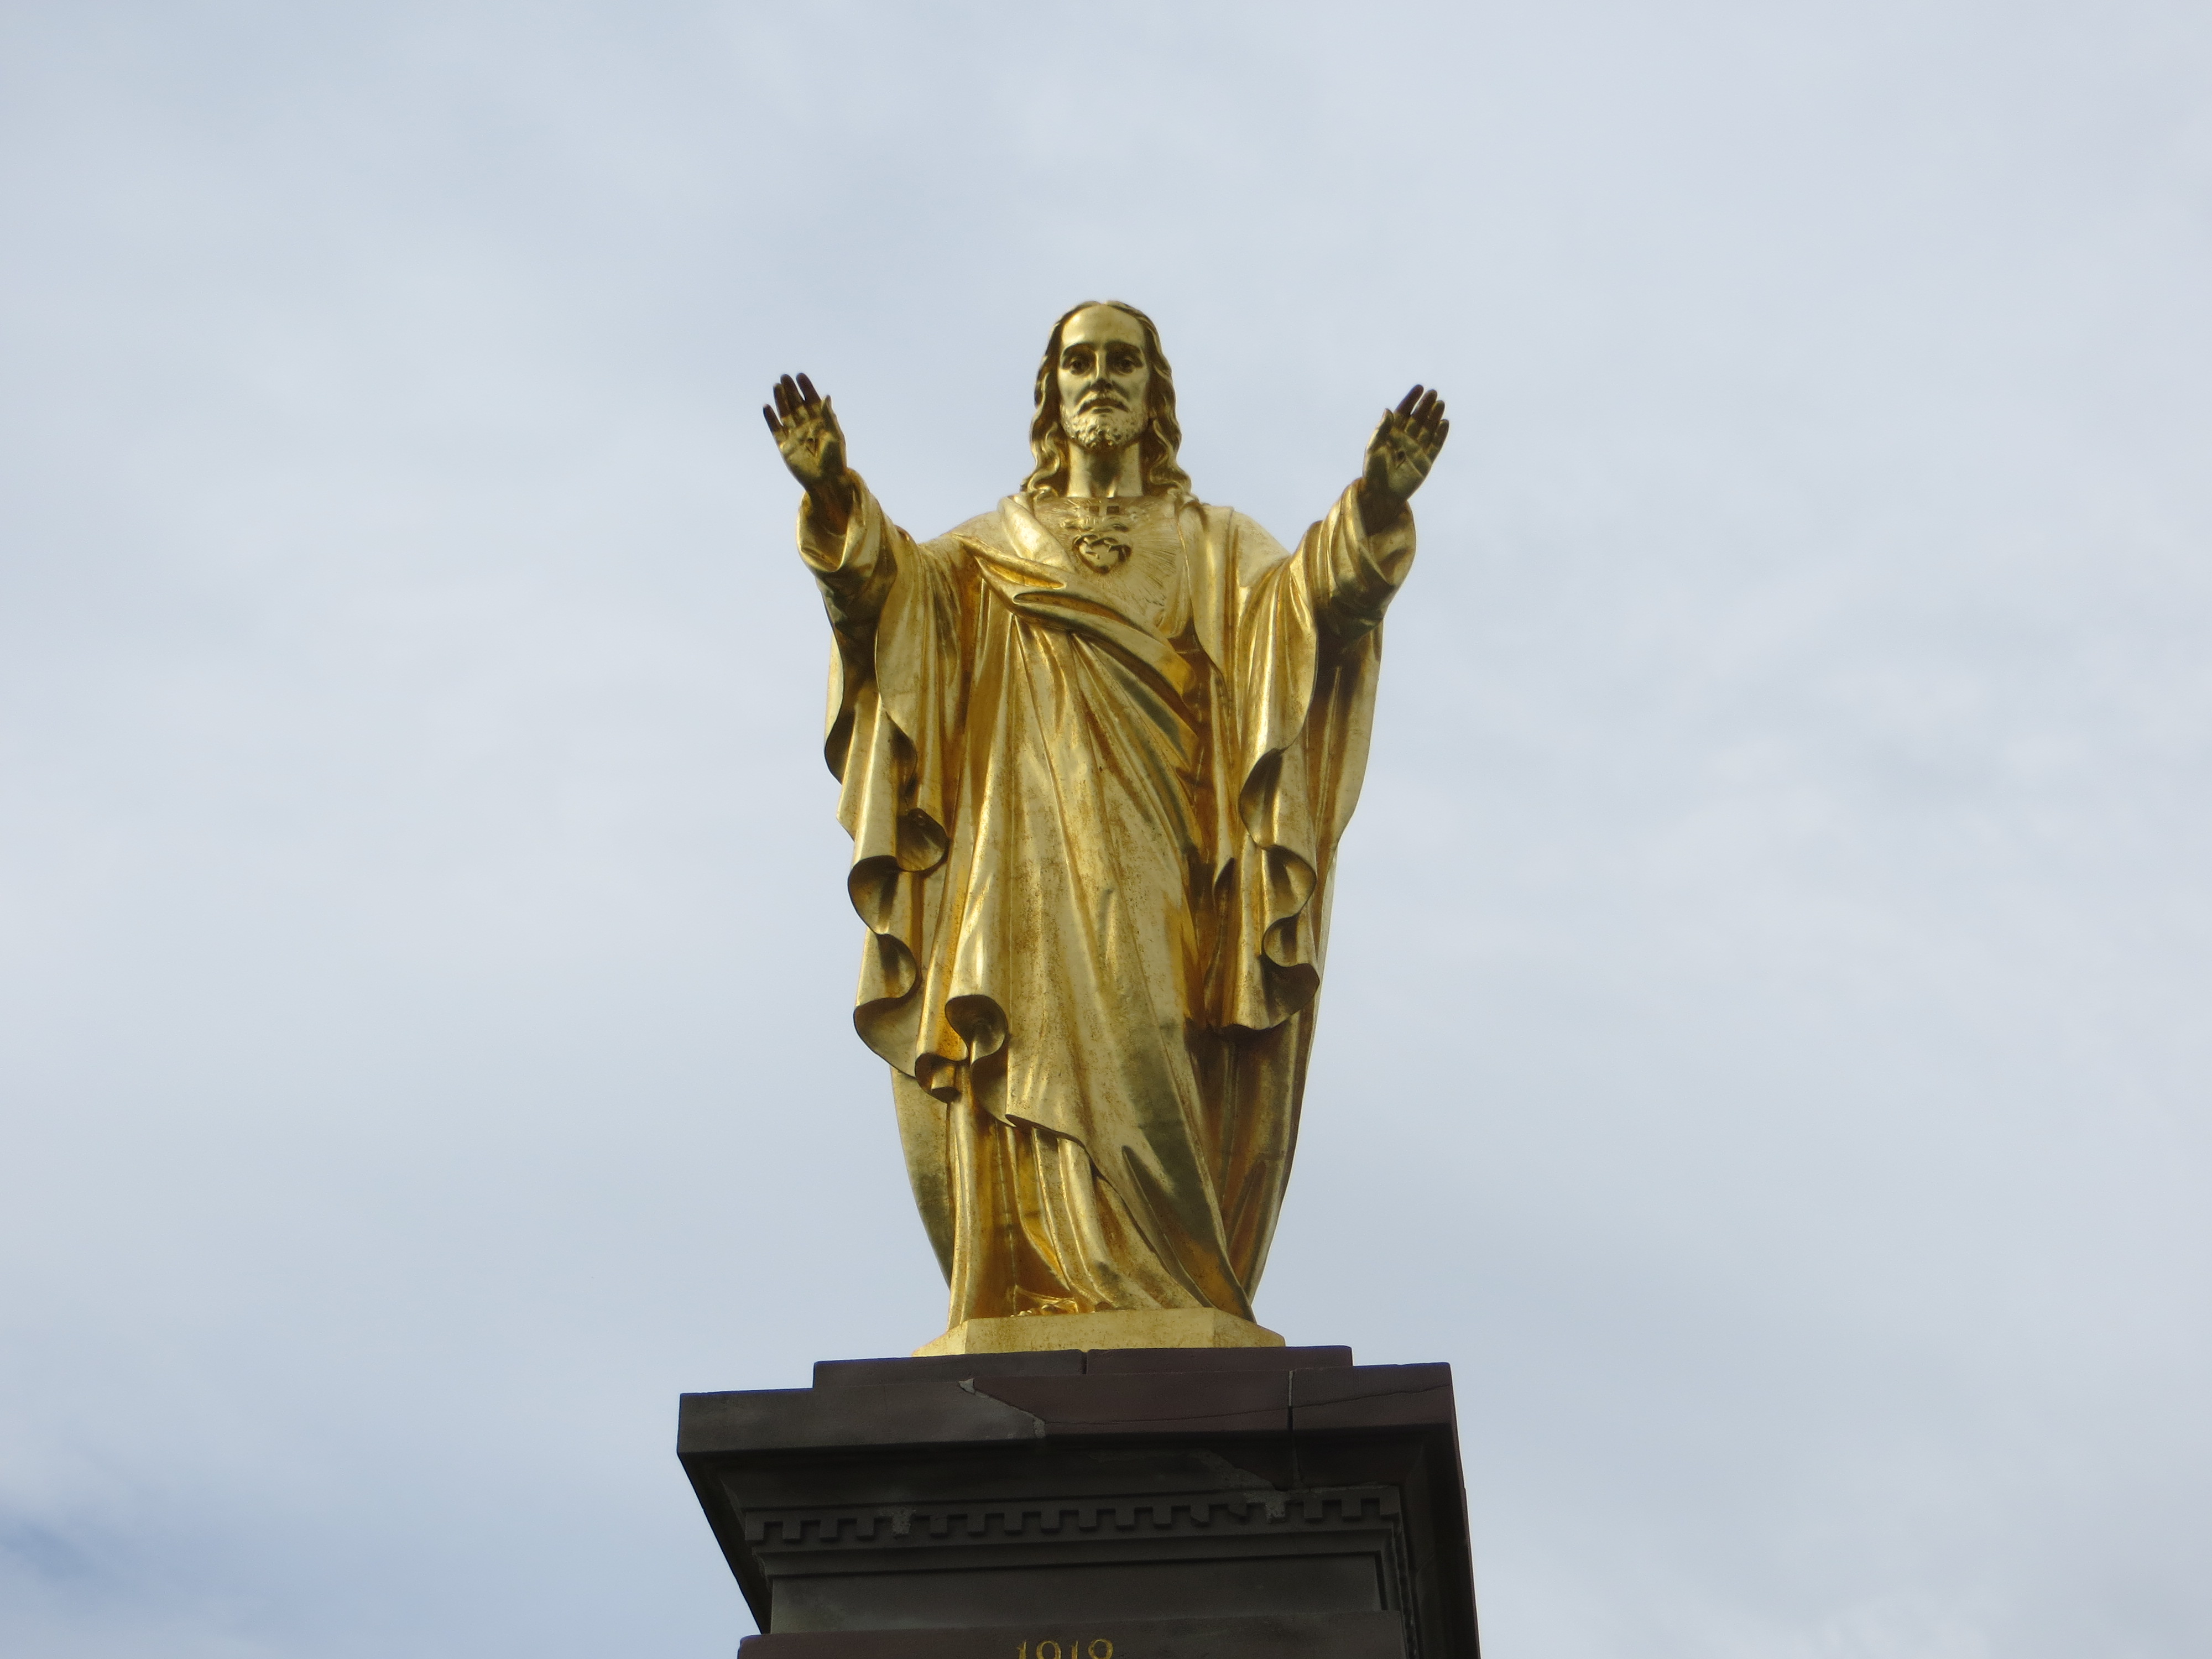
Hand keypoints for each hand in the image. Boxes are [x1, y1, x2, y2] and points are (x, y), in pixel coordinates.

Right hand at [763, 372, 852, 531]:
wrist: (825, 481)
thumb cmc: (835, 460)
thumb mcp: (835, 436)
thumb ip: (828, 417)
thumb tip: (826, 396)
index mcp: (821, 423)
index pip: (812, 401)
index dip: (806, 388)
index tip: (800, 376)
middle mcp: (807, 427)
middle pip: (797, 405)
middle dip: (791, 391)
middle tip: (785, 377)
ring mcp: (795, 436)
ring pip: (785, 414)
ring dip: (781, 400)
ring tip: (776, 386)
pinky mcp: (785, 447)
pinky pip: (776, 430)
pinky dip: (771, 419)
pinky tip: (767, 407)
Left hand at [1359, 384, 1447, 532]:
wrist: (1381, 494)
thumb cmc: (1373, 471)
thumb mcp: (1373, 448)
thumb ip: (1381, 429)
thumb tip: (1388, 410)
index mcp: (1392, 433)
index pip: (1404, 412)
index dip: (1411, 400)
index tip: (1419, 388)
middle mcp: (1406, 439)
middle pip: (1418, 418)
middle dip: (1426, 405)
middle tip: (1433, 393)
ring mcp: (1417, 449)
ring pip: (1428, 429)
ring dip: (1435, 416)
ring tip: (1440, 403)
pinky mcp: (1426, 461)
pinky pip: (1436, 445)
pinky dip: (1441, 434)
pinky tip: (1445, 422)